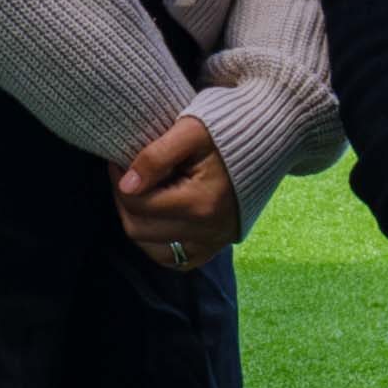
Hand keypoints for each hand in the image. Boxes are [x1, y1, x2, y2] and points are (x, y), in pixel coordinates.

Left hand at [115, 115, 233, 269]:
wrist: (269, 137)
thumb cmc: (227, 128)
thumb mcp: (190, 131)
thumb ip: (156, 157)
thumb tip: (127, 184)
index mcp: (201, 203)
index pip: (138, 204)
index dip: (119, 181)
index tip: (119, 161)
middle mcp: (208, 231)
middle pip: (139, 230)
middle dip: (125, 202)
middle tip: (127, 176)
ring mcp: (213, 242)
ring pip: (153, 249)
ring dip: (138, 223)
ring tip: (142, 194)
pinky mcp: (216, 246)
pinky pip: (176, 259)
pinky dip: (159, 243)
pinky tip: (158, 218)